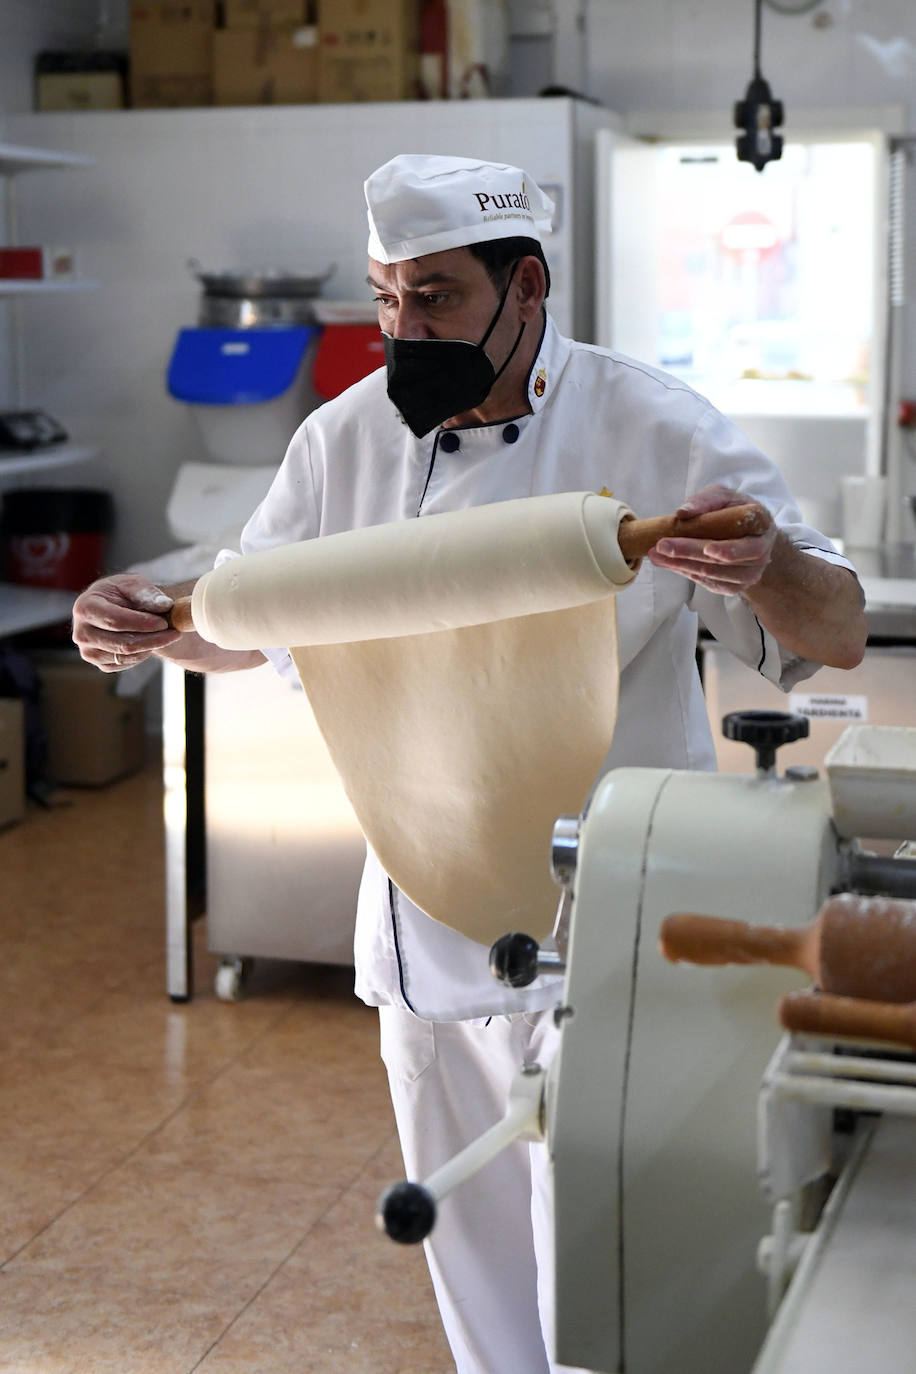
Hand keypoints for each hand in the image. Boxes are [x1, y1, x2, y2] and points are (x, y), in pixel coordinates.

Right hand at [72, 574, 180, 671]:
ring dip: (151, 646)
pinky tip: (150, 641)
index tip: (164, 622)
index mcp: (85, 607)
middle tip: (175, 632)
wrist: (118, 608)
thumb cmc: (124, 593)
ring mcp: (88, 651)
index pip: (115, 621)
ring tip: (167, 634)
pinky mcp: (99, 663)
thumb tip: (164, 605)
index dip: (142, 624)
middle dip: (153, 639)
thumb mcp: (135, 584)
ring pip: (126, 656)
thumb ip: (148, 593)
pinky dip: (142, 654)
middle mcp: (81, 632)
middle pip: (122, 643)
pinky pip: (125, 664)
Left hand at [647, 484, 776, 594]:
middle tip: (662, 546)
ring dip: (682, 565)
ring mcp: (752, 572)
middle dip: (690, 552)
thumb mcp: (723, 496)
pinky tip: (670, 564)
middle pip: (725, 558)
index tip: (708, 549)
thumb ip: (705, 500)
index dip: (730, 546)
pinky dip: (687, 573)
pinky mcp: (738, 586)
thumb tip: (682, 512)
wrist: (751, 537)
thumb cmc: (734, 512)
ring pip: (714, 573)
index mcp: (762, 521)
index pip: (747, 534)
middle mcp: (761, 550)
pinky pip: (711, 584)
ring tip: (657, 555)